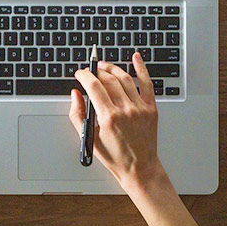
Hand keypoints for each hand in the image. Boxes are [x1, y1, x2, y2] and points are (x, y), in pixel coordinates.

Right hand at [69, 52, 162, 188]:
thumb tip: (75, 94)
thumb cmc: (115, 157)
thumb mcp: (89, 138)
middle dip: (96, 71)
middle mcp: (126, 110)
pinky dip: (142, 68)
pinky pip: (147, 83)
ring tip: (104, 66)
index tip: (79, 73)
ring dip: (112, 68)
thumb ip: (78, 114)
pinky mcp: (151, 108)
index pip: (94, 86)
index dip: (84, 75)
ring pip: (125, 78)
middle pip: (108, 80)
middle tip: (90, 71)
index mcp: (109, 117)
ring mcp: (140, 108)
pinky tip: (136, 58)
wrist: (139, 168)